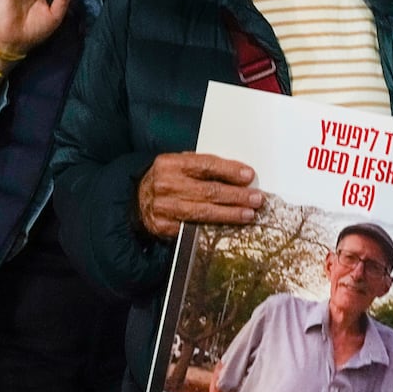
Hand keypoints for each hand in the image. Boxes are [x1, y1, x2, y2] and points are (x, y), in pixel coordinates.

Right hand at [135, 152, 263, 240]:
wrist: (136, 200)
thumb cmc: (167, 179)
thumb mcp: (179, 165)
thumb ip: (203, 167)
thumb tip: (239, 175)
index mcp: (171, 163)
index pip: (205, 165)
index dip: (229, 171)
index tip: (249, 175)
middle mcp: (166, 184)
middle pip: (208, 190)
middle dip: (236, 195)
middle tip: (256, 198)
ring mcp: (164, 207)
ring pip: (203, 212)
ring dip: (230, 213)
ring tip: (249, 214)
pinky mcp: (164, 226)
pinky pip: (194, 228)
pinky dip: (215, 228)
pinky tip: (230, 227)